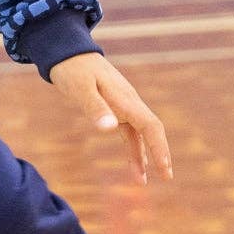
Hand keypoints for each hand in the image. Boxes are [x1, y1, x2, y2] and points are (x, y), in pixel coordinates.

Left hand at [48, 52, 171, 184]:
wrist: (67, 51)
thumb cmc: (73, 69)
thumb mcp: (80, 88)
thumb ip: (95, 107)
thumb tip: (110, 128)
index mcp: (125, 98)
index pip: (150, 125)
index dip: (159, 146)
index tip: (164, 167)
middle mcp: (129, 102)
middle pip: (151, 130)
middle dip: (159, 153)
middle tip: (166, 177)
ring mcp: (123, 105)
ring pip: (139, 134)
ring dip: (143, 156)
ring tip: (143, 181)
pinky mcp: (115, 107)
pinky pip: (129, 131)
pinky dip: (132, 148)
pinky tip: (134, 164)